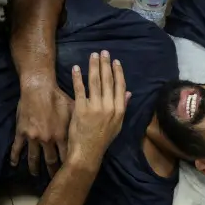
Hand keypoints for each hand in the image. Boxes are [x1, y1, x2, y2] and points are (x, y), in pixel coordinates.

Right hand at [11, 81, 73, 176]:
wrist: (38, 88)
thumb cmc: (57, 96)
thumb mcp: (73, 109)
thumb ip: (79, 121)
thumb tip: (91, 128)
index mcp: (62, 135)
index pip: (66, 156)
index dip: (69, 166)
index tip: (70, 174)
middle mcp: (48, 140)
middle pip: (50, 161)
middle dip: (53, 172)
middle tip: (55, 180)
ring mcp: (33, 138)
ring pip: (34, 158)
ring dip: (34, 168)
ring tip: (35, 175)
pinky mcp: (22, 132)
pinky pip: (17, 148)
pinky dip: (15, 157)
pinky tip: (14, 165)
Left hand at [65, 51, 128, 167]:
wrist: (88, 152)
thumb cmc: (102, 139)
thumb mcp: (117, 124)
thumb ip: (122, 107)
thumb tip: (128, 92)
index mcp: (119, 110)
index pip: (119, 85)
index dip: (117, 72)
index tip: (115, 61)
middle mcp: (108, 106)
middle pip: (107, 80)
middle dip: (105, 64)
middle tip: (103, 52)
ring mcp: (94, 107)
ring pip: (95, 81)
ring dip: (93, 66)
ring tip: (92, 55)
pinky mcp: (80, 109)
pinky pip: (79, 89)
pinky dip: (78, 77)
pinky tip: (76, 68)